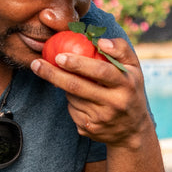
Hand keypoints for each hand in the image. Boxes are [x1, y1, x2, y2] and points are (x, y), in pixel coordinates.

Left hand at [31, 37, 151, 145]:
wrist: (134, 130)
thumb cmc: (131, 90)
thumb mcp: (134, 68)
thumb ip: (121, 49)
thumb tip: (100, 41)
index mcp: (126, 84)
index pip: (101, 71)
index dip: (79, 63)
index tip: (60, 56)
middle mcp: (115, 103)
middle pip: (77, 87)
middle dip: (54, 74)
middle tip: (37, 64)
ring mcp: (101, 119)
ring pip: (72, 98)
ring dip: (66, 87)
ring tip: (73, 82)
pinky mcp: (90, 129)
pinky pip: (72, 110)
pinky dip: (71, 102)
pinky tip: (82, 101)